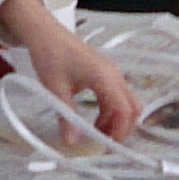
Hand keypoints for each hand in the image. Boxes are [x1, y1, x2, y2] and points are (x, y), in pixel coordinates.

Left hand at [0, 3, 138, 139]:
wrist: (45, 34)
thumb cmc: (51, 56)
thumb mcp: (55, 88)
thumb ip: (66, 116)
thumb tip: (71, 142)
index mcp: (104, 77)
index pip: (124, 109)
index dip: (119, 130)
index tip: (106, 145)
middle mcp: (114, 75)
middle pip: (132, 107)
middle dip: (122, 127)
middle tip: (104, 142)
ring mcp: (112, 74)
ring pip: (126, 102)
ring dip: (116, 120)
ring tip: (96, 133)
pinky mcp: (106, 75)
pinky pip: (117, 97)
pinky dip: (111, 111)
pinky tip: (94, 120)